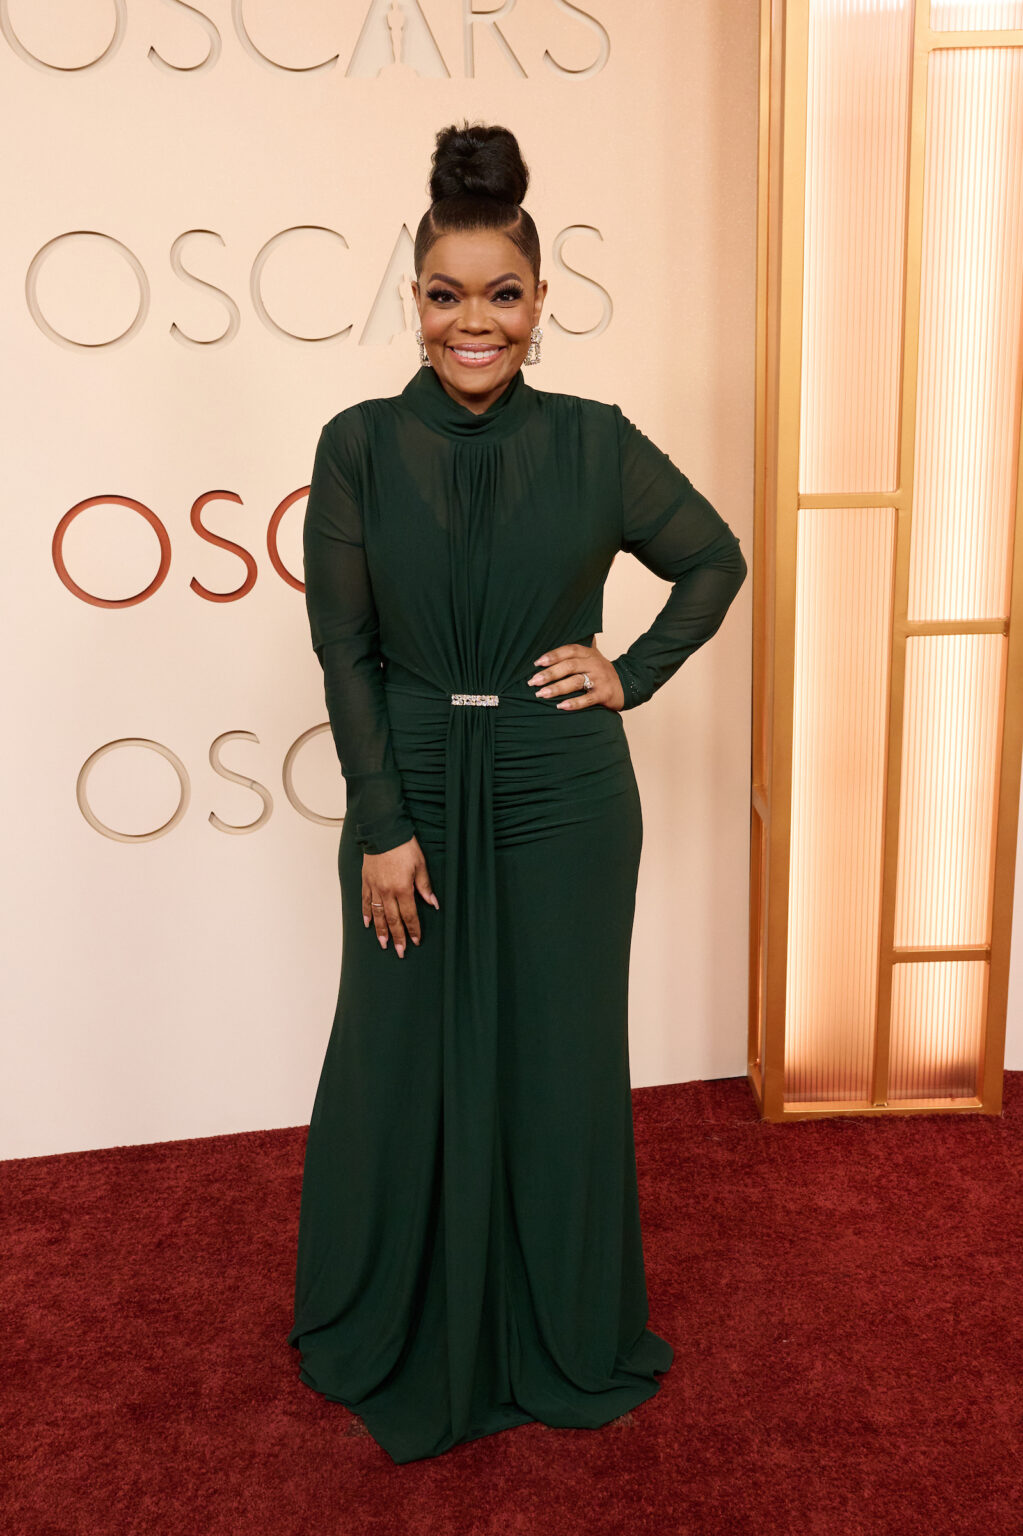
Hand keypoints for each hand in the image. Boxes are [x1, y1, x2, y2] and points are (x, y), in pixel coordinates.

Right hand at [362, 835, 438, 956]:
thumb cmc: (404, 846)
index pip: (409, 915)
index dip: (413, 929)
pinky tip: (368, 924)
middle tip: (400, 952)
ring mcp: (375, 888)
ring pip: (378, 915)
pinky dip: (367, 914)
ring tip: (383, 944)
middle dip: (397, 937)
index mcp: (403, 889)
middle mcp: (387, 892)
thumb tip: (433, 903)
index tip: (416, 941)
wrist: (383, 832)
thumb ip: (425, 886)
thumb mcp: (420, 865)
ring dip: (381, 931)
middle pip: (393, 920)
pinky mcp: (366, 881)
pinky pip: (365, 902)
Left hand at [527, 641, 624, 711]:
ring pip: (576, 682)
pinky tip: (561, 706)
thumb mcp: (592, 656)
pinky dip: (574, 703)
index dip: (553, 655)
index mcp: (588, 653)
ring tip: (541, 694)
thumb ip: (577, 650)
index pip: (569, 650)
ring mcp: (599, 679)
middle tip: (533, 681)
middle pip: (569, 666)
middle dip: (549, 674)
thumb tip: (559, 635)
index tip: (537, 663)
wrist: (628, 683)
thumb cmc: (603, 671)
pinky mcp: (604, 694)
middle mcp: (593, 664)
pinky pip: (587, 699)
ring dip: (557, 688)